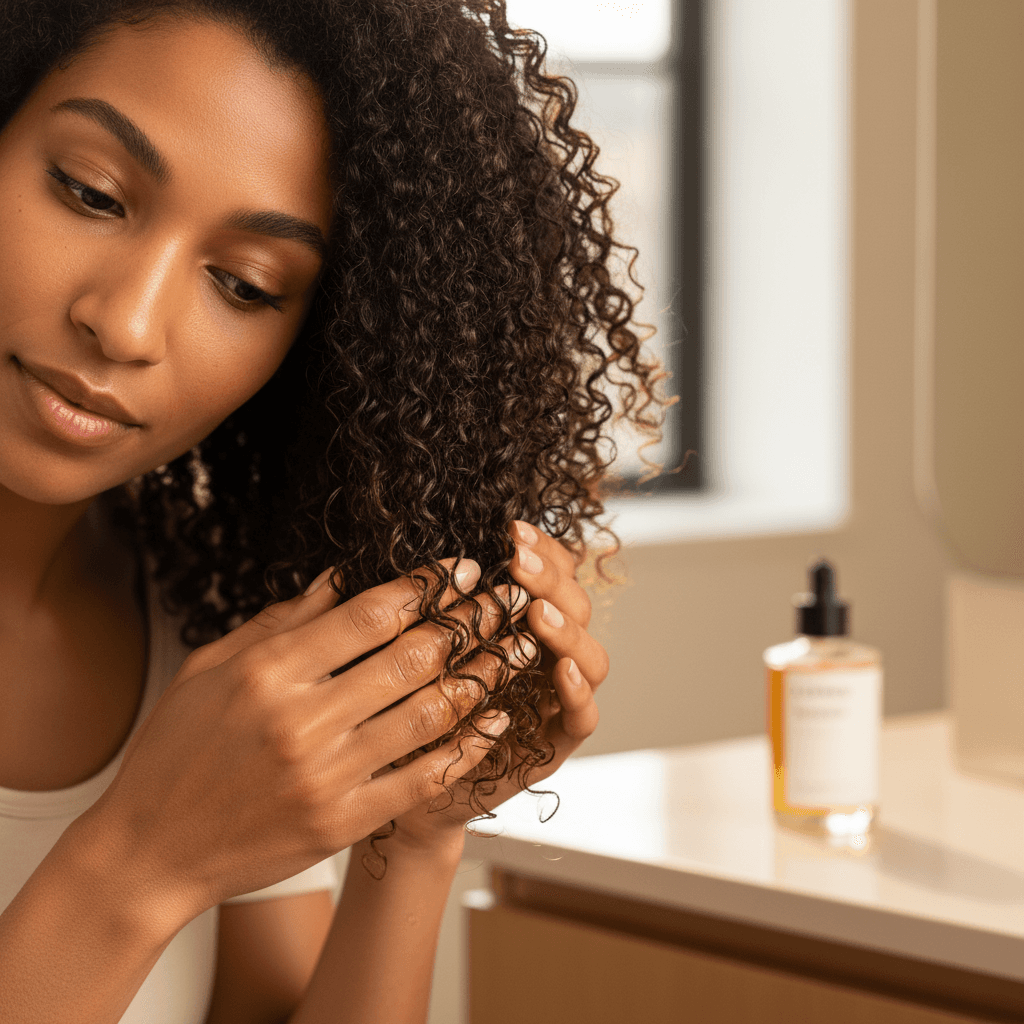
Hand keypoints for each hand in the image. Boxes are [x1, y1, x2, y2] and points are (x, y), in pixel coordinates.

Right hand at [81, 558, 525, 922]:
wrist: (150, 851)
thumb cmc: (176, 751)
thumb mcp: (212, 668)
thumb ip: (280, 622)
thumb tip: (340, 578)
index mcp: (269, 672)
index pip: (368, 614)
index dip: (425, 585)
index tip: (462, 568)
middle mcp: (302, 720)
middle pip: (411, 657)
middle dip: (469, 623)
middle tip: (506, 600)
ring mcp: (326, 775)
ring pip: (428, 713)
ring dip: (481, 678)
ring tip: (516, 651)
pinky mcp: (342, 822)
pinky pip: (421, 777)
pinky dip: (465, 748)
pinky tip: (494, 722)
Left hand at [381, 521, 607, 848]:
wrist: (402, 784)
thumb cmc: (405, 707)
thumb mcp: (412, 645)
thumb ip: (427, 605)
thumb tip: (415, 553)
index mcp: (521, 623)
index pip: (552, 574)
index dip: (541, 549)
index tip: (511, 530)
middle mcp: (548, 656)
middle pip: (576, 607)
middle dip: (551, 579)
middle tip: (520, 561)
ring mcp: (558, 700)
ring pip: (592, 658)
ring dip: (568, 631)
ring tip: (537, 613)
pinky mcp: (557, 743)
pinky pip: (584, 716)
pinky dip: (578, 691)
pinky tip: (560, 670)